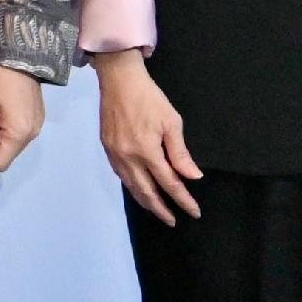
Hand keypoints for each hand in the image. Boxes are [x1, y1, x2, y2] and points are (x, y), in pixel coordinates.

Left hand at [0, 61, 44, 174]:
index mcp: (20, 133)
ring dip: (0, 133)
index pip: (0, 163)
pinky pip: (20, 131)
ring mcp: (38, 124)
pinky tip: (4, 107)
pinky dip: (9, 125)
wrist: (19, 53)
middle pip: (7, 153)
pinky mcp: (38, 116)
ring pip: (13, 143)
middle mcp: (33, 133)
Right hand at [92, 48, 201, 223]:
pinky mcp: (107, 148)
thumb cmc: (149, 97)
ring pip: (131, 187)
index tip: (194, 212)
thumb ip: (180, 153)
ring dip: (145, 202)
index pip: (169, 183)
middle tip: (173, 221)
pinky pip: (121, 175)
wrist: (118, 80)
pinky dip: (132, 187)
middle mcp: (128, 158)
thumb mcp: (171, 122)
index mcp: (147, 151)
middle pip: (147, 192)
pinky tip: (139, 189)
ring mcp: (115, 154)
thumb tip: (192, 176)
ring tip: (157, 210)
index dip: (183, 200)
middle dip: (161, 209)